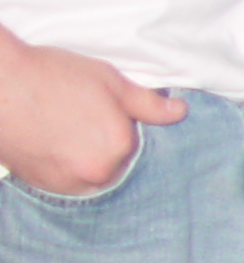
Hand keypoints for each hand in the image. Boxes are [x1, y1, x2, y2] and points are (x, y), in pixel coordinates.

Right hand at [0, 32, 186, 194]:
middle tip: (75, 118)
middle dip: (101, 145)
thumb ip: (148, 103)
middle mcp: (99, 171)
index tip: (96, 109)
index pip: (133, 143)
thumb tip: (181, 112)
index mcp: (120, 145)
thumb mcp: (107, 80)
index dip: (116, 124)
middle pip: (113, 163)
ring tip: (60, 130)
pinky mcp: (43, 187)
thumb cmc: (50, 76)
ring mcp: (69, 183)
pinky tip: (48, 144)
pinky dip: (62, 168)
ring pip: (90, 175)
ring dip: (83, 160)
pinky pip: (66, 183)